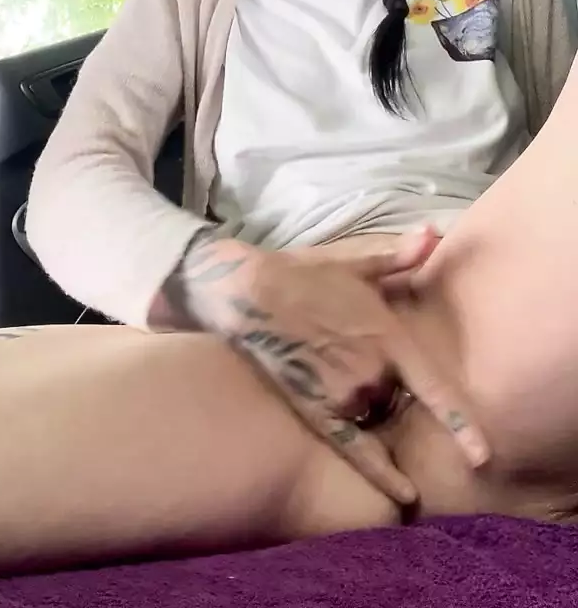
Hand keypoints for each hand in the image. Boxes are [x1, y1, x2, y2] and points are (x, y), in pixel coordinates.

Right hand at [161, 227, 486, 505]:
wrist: (247, 290)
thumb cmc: (303, 273)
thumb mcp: (354, 261)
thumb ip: (398, 256)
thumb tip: (435, 234)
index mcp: (387, 336)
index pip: (433, 387)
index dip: (460, 423)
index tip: (482, 455)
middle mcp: (371, 372)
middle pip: (398, 397)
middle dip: (389, 385)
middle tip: (355, 355)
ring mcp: (343, 394)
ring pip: (373, 415)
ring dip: (368, 405)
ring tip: (334, 370)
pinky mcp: (314, 410)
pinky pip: (353, 449)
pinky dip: (379, 473)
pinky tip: (403, 496)